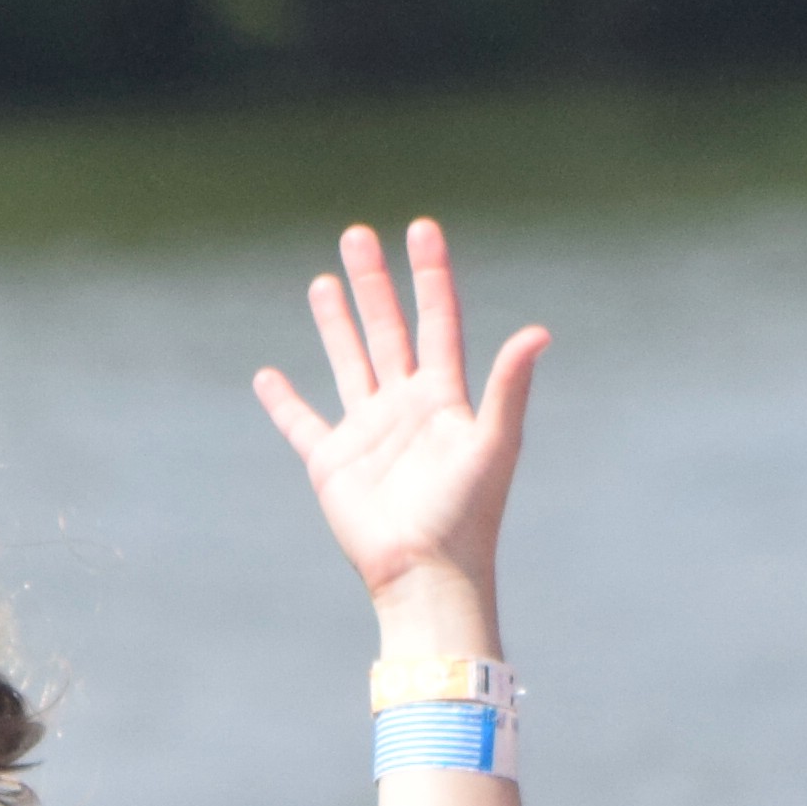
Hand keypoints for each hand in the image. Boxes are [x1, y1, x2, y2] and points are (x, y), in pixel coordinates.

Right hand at [251, 221, 540, 619]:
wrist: (426, 575)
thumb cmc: (466, 516)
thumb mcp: (493, 444)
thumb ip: (509, 387)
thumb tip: (538, 332)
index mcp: (444, 398)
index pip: (437, 322)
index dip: (431, 276)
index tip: (422, 229)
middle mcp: (405, 408)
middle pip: (387, 330)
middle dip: (373, 283)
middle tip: (357, 234)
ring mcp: (368, 433)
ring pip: (348, 362)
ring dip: (336, 323)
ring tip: (323, 280)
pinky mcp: (332, 463)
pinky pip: (302, 424)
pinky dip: (282, 401)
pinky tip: (267, 375)